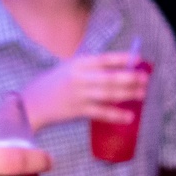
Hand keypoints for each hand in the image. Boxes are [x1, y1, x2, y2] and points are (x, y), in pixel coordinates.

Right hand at [20, 53, 146, 131]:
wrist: (30, 104)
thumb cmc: (49, 85)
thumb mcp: (66, 69)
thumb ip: (87, 68)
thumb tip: (115, 70)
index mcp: (76, 64)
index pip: (104, 59)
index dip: (123, 59)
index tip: (139, 60)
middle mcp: (79, 77)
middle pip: (110, 77)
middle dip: (130, 78)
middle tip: (146, 79)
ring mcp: (79, 94)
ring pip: (109, 94)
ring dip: (128, 94)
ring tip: (142, 94)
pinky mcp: (77, 110)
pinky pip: (101, 112)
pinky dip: (116, 115)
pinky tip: (129, 116)